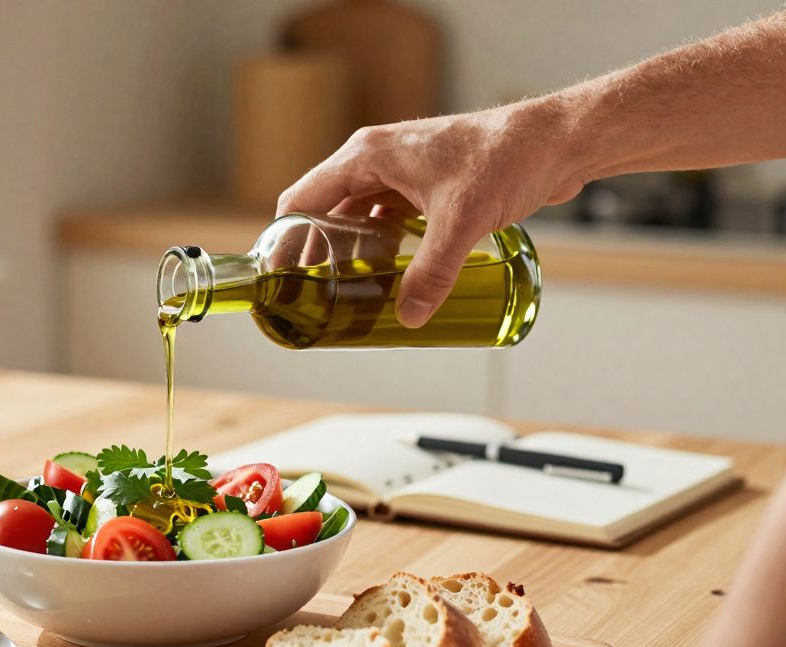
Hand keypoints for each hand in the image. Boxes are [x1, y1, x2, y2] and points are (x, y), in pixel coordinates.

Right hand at [276, 102, 584, 326]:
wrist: (556, 141)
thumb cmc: (506, 158)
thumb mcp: (462, 221)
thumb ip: (432, 273)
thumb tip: (411, 318)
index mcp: (367, 155)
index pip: (301, 198)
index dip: (284, 239)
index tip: (277, 277)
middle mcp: (376, 159)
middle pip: (326, 211)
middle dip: (317, 253)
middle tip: (313, 295)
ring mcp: (402, 171)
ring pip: (359, 217)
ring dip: (351, 252)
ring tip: (347, 291)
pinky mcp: (426, 184)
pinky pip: (388, 218)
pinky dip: (382, 245)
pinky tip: (389, 273)